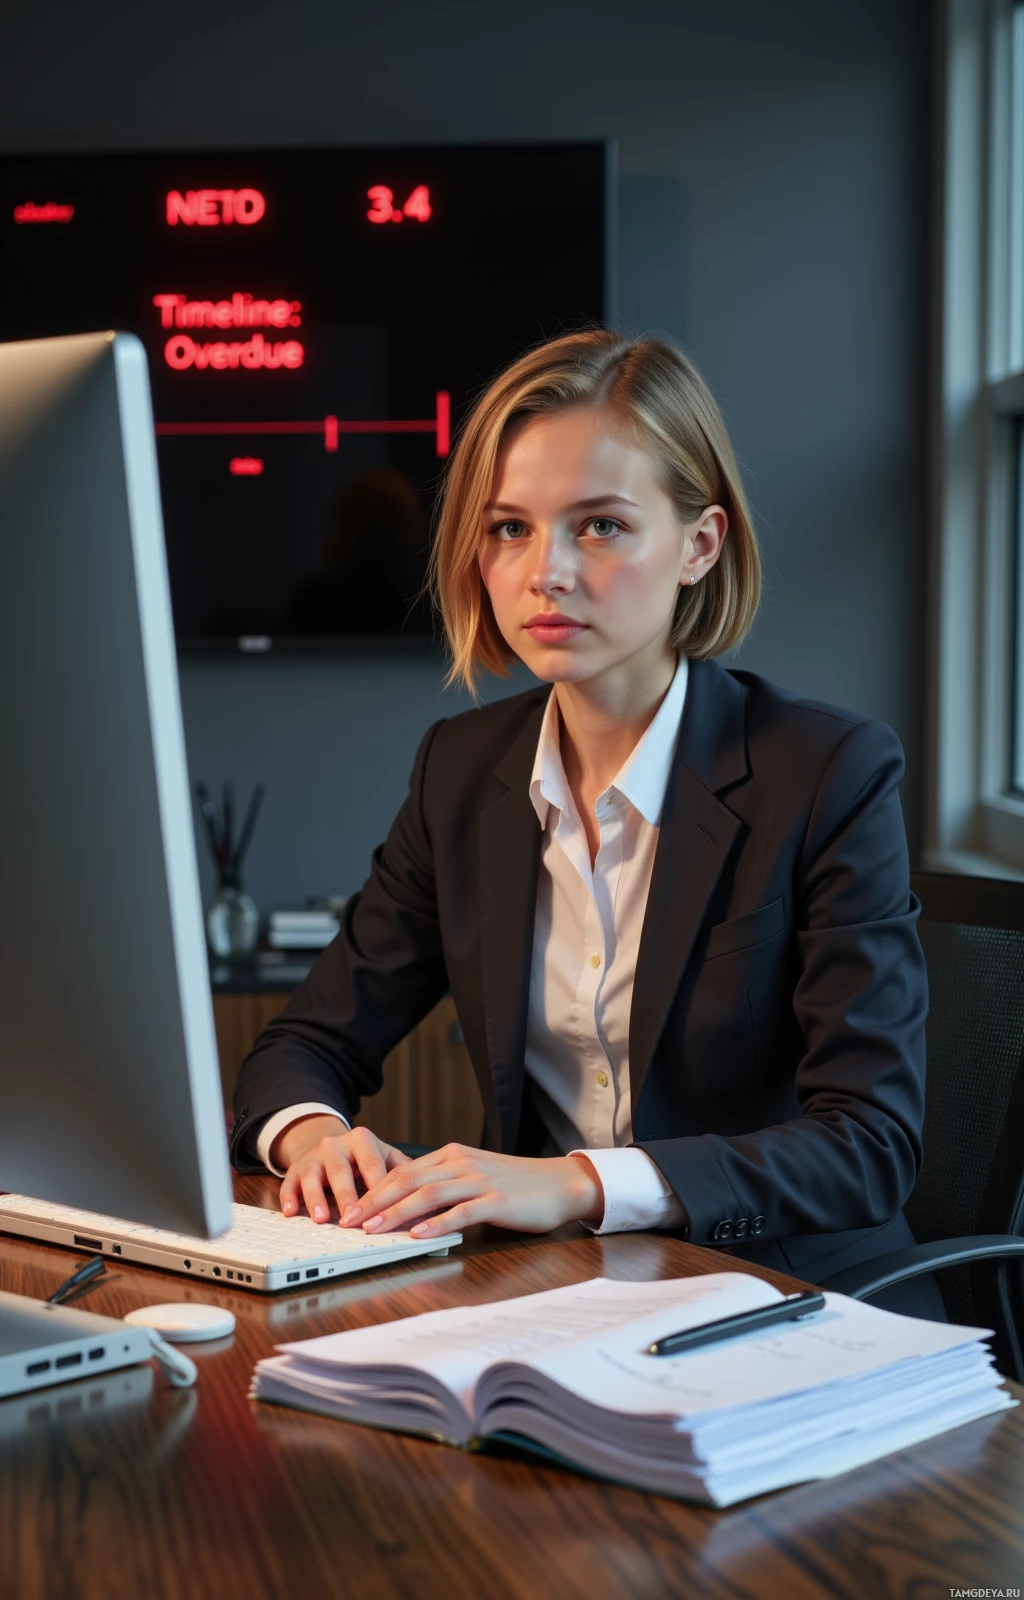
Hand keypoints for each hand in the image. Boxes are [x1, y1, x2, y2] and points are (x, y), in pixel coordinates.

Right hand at [274, 1116, 411, 1222]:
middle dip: (347, 1196)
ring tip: (322, 1219)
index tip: (386, 1211)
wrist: (328, 1144)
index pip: (373, 1166)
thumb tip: (433, 1198)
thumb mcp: (384, 1156)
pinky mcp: (296, 1169)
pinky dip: (290, 1197)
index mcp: (363, 1140)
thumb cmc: (363, 1158)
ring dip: (317, 1198)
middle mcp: (337, 1144)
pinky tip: (291, 1212)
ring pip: (314, 1176)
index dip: (379, 1190)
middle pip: (341, 1170)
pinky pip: (290, 1182)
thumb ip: (404, 1172)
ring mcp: (314, 1156)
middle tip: (352, 1220)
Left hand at [340, 1144, 604, 1238]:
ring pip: (429, 1194)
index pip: (404, 1171)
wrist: (560, 1183)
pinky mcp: (496, 1201)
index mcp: (452, 1156)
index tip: (350, 1208)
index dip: (374, 1190)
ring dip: (397, 1213)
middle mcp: (461, 1163)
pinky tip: (419, 1235)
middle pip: (408, 1180)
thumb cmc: (516, 1185)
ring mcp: (479, 1180)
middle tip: (349, 1221)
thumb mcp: (474, 1177)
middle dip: (375, 1201)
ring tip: (373, 1230)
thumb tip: (409, 1207)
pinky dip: (437, 1223)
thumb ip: (444, 1186)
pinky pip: (461, 1212)